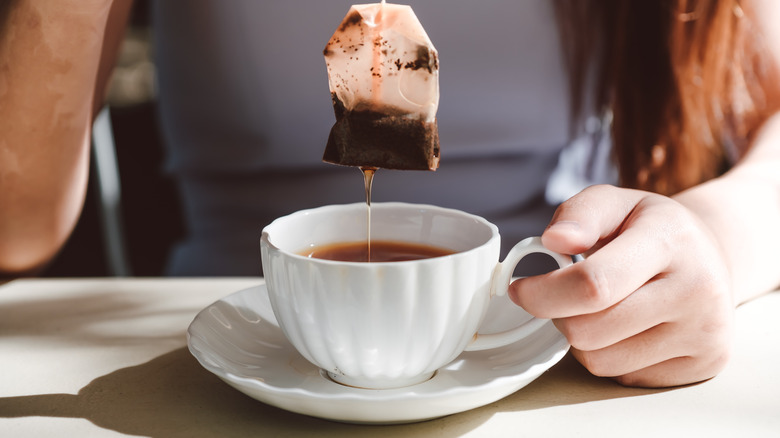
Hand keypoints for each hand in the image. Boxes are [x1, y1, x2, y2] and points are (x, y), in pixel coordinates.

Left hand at [509, 184, 733, 387]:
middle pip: (589, 330)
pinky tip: (626, 329)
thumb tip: (553, 241)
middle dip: (560, 315)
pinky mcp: (704, 364)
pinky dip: (610, 356)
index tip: (520, 290)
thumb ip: (579, 214)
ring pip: (601, 361)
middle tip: (566, 297)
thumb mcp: (615, 203)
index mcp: (670, 240)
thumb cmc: (650, 230)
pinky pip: (624, 377)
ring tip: (601, 310)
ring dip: (583, 339)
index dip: (544, 294)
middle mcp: (697, 289)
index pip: (593, 284)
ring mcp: (704, 331)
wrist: (713, 257)